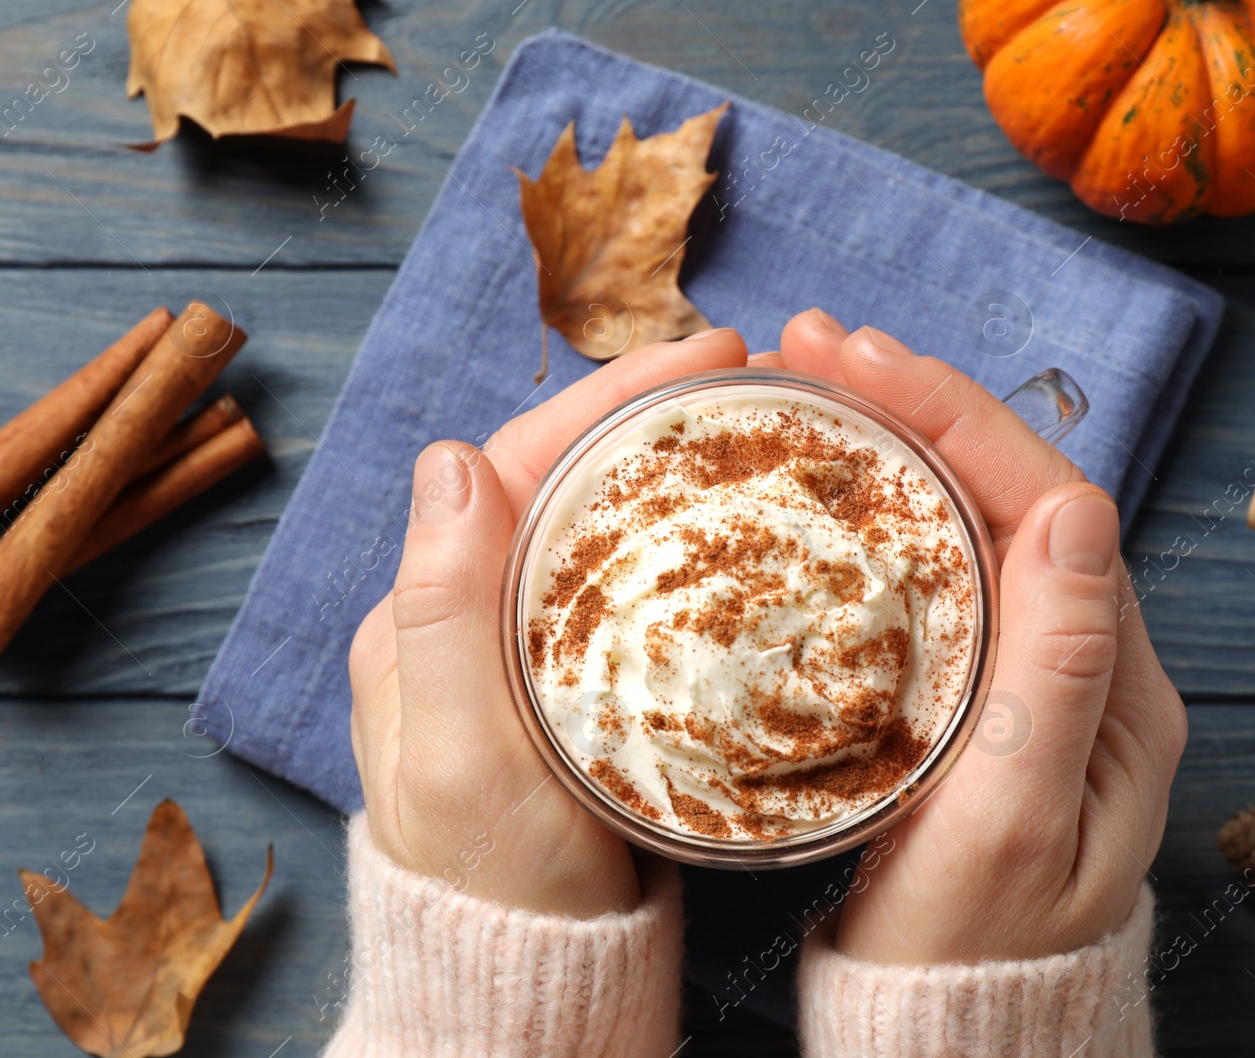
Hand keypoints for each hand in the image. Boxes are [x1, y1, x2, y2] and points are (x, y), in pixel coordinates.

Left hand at [348, 330, 749, 916]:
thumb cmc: (494, 880)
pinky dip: (676, 539)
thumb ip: (445, 612)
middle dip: (643, 412)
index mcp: (422, 616)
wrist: (528, 984)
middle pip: (557, 478)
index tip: (706, 356)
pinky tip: (730, 529)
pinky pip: (624, 583)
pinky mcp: (574, 690)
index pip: (513, 464)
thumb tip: (447, 455)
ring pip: (593, 523)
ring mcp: (521, 653)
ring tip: (747, 427)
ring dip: (662, 464)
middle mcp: (464, 619)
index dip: (606, 398)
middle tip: (747, 374)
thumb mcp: (461, 754)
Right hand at [767, 310, 1187, 961]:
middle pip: (1011, 494)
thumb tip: (1073, 505)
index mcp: (1115, 684)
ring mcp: (1032, 675)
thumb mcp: (1014, 820)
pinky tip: (830, 484)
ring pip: (973, 524)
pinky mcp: (978, 696)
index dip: (959, 417)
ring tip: (812, 385)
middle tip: (812, 344)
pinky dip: (885, 512)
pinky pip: (940, 575)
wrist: (956, 1032)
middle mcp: (1086, 662)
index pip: (1049, 503)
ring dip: (900, 443)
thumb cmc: (973, 950)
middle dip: (919, 405)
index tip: (863, 359)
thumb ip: (1054, 670)